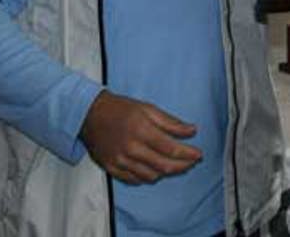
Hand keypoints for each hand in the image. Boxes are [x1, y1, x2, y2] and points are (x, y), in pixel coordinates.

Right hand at [80, 91, 201, 183]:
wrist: (90, 115)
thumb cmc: (121, 109)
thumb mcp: (148, 108)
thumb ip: (171, 122)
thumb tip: (192, 130)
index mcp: (141, 131)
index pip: (171, 149)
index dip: (187, 154)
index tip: (199, 154)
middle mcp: (131, 149)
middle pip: (163, 166)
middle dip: (182, 166)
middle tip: (192, 162)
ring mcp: (120, 161)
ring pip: (150, 176)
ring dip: (167, 172)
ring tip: (176, 164)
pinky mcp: (112, 169)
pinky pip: (135, 180)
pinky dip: (149, 176)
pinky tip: (156, 169)